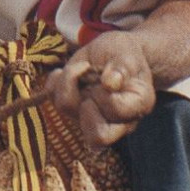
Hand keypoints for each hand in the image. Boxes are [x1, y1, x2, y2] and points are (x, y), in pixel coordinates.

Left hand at [44, 31, 156, 149]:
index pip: (117, 113)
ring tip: (81, 67)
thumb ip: (121, 68)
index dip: (104, 95)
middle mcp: (116, 120)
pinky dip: (55, 80)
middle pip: (97, 137)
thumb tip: (110, 83)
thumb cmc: (125, 54)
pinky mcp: (72, 109)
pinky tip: (69, 70)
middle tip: (91, 84)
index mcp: (137, 106)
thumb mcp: (126, 54)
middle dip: (84, 104)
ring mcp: (91, 117)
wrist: (113, 52)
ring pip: (67, 111)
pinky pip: (52, 98)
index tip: (105, 79)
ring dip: (68, 82)